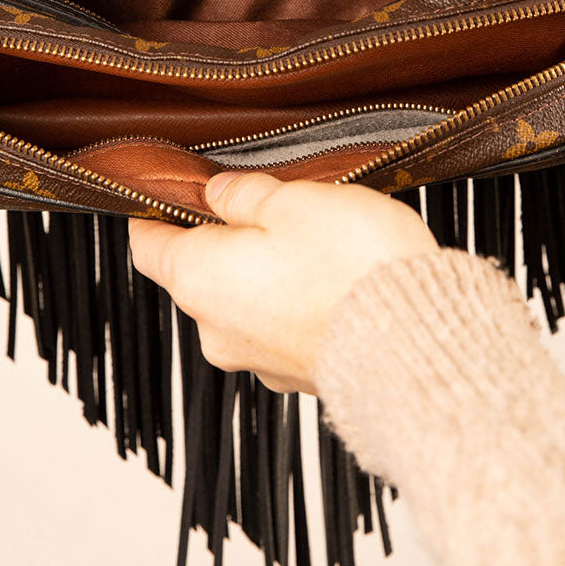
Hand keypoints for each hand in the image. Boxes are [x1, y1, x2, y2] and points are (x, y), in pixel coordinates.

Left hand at [128, 171, 436, 393]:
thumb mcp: (295, 200)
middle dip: (227, 238)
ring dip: (267, 272)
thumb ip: (246, 194)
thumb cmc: (353, 267)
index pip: (147, 245)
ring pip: (243, 301)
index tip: (176, 190)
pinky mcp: (296, 375)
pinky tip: (335, 279)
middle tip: (270, 204)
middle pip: (197, 273)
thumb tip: (220, 191)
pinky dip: (297, 303)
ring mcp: (256, 358)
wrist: (417, 344)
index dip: (159, 211)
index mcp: (198, 278)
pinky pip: (281, 327)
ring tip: (317, 241)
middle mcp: (215, 328)